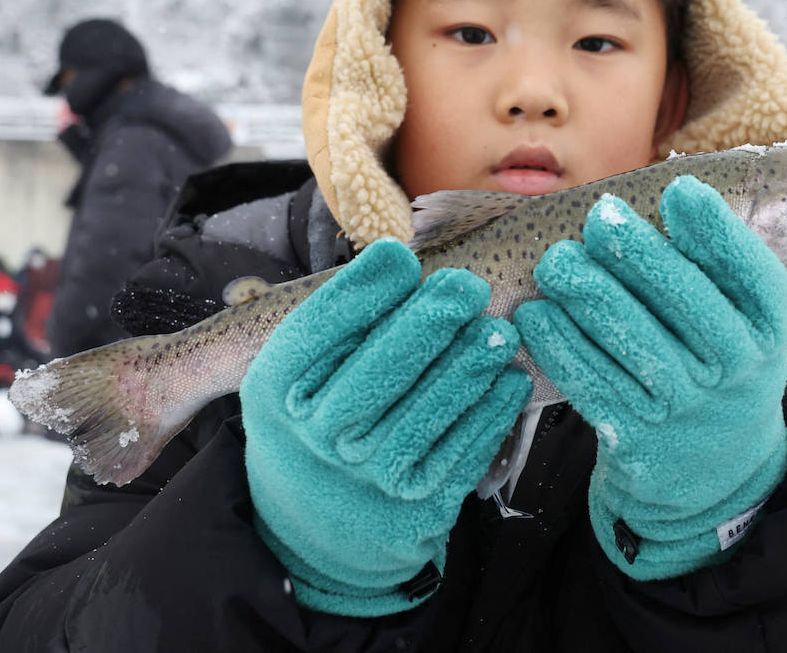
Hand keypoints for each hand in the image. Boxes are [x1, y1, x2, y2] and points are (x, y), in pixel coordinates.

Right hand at [240, 239, 531, 616]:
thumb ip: (337, 324)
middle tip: (467, 286)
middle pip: (374, 374)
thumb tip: (400, 258)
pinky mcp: (413, 510)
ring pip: (423, 417)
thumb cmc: (317, 420)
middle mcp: (314, 440)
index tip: (401, 257)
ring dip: (467, 368)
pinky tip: (508, 380)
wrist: (317, 529)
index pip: (314, 334)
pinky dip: (487, 416)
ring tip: (498, 331)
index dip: (361, 293)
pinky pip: (457, 457)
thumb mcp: (297, 374)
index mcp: (277, 392)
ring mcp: (364, 482)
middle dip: (427, 324)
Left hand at [515, 177, 786, 579]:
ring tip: (555, 261)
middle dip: (641, 256)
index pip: (755, 277)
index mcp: (767, 329)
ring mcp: (684, 407)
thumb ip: (712, 267)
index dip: (719, 233)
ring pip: (634, 344)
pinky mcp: (636, 436)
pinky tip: (535, 314)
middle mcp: (734, 369)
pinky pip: (593, 385)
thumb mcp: (740, 320)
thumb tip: (667, 194)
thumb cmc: (718, 361)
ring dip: (589, 297)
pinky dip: (561, 348)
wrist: (714, 468)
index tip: (679, 189)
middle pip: (689, 305)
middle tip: (599, 217)